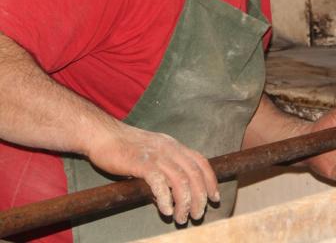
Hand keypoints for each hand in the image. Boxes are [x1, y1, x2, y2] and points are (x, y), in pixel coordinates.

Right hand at [85, 123, 219, 224]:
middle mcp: (170, 149)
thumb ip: (163, 172)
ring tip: (181, 218)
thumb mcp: (151, 157)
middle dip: (200, 197)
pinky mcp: (142, 163)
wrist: (102, 135)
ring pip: (181, 180)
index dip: (211, 181)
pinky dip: (166, 198)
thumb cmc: (124, 148)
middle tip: (197, 215)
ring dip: (184, 202)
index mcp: (174, 146)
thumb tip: (169, 197)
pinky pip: (160, 182)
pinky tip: (165, 210)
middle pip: (194, 174)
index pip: (201, 162)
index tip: (214, 197)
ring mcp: (157, 155)